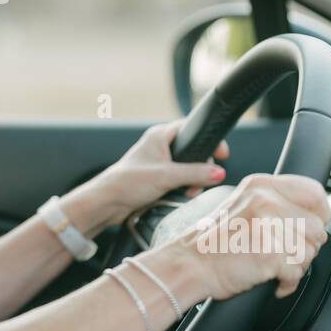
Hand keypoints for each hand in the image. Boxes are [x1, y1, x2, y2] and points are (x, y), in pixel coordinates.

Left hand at [92, 119, 228, 223]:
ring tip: (189, 191)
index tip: (222, 154)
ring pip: (188, 168)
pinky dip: (184, 187)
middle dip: (201, 168)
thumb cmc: (128, 182)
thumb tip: (219, 172)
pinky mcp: (158, 178)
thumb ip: (194, 173)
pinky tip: (182, 196)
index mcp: (160, 136)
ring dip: (193, 180)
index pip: (191, 128)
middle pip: (193, 151)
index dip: (209, 140)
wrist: (108, 202)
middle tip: (202, 180)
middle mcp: (160, 146)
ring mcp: (159, 163)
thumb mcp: (166, 176)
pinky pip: (180, 180)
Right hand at [163, 173, 330, 299]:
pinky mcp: (270, 253)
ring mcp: (268, 226)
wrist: (189, 264)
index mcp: (262, 185)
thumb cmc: (214, 242)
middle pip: (317, 227)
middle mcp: (266, 200)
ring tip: (273, 264)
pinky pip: (298, 273)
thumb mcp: (245, 205)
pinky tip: (271, 278)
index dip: (318, 215)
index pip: (315, 193)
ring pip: (310, 251)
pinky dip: (287, 282)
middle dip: (305, 246)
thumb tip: (312, 216)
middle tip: (283, 252)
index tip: (309, 227)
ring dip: (296, 265)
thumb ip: (276, 203)